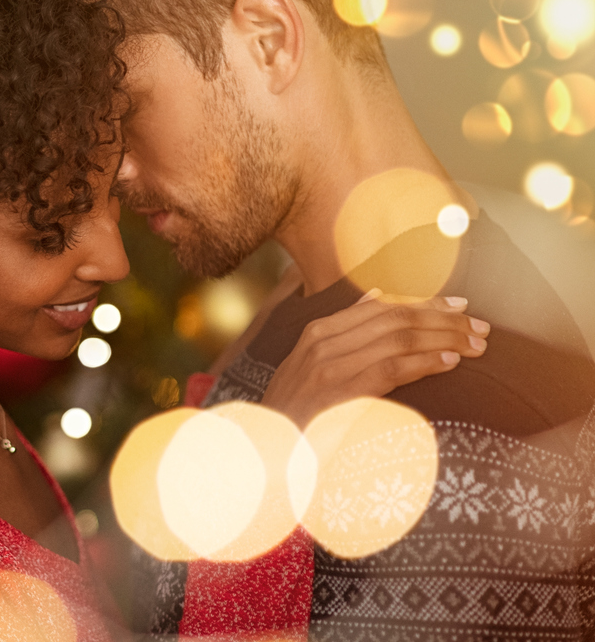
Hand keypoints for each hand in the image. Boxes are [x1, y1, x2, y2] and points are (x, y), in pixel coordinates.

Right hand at [261, 291, 490, 428]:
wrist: (265, 450)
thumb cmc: (295, 412)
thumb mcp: (310, 365)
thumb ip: (343, 333)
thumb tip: (377, 297)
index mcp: (318, 332)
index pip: (382, 306)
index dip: (425, 303)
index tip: (459, 307)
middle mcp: (323, 342)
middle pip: (395, 317)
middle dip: (443, 319)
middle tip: (480, 327)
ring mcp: (329, 366)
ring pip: (398, 338)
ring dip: (443, 338)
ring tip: (475, 344)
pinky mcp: (340, 392)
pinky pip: (391, 369)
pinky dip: (424, 362)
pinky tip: (449, 362)